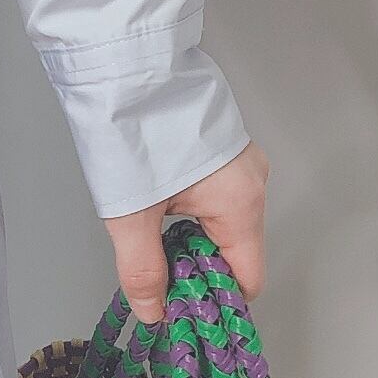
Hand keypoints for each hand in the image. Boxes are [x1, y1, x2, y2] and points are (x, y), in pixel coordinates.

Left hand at [102, 142, 269, 322]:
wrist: (125, 66)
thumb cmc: (133, 129)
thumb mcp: (132, 215)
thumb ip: (143, 270)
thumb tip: (154, 311)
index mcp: (241, 202)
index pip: (247, 279)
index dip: (215, 302)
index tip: (182, 311)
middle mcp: (251, 182)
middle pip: (235, 253)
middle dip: (196, 273)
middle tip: (154, 280)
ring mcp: (239, 163)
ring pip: (222, 225)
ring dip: (188, 243)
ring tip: (149, 241)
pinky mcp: (220, 150)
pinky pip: (214, 199)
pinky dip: (189, 217)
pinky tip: (156, 213)